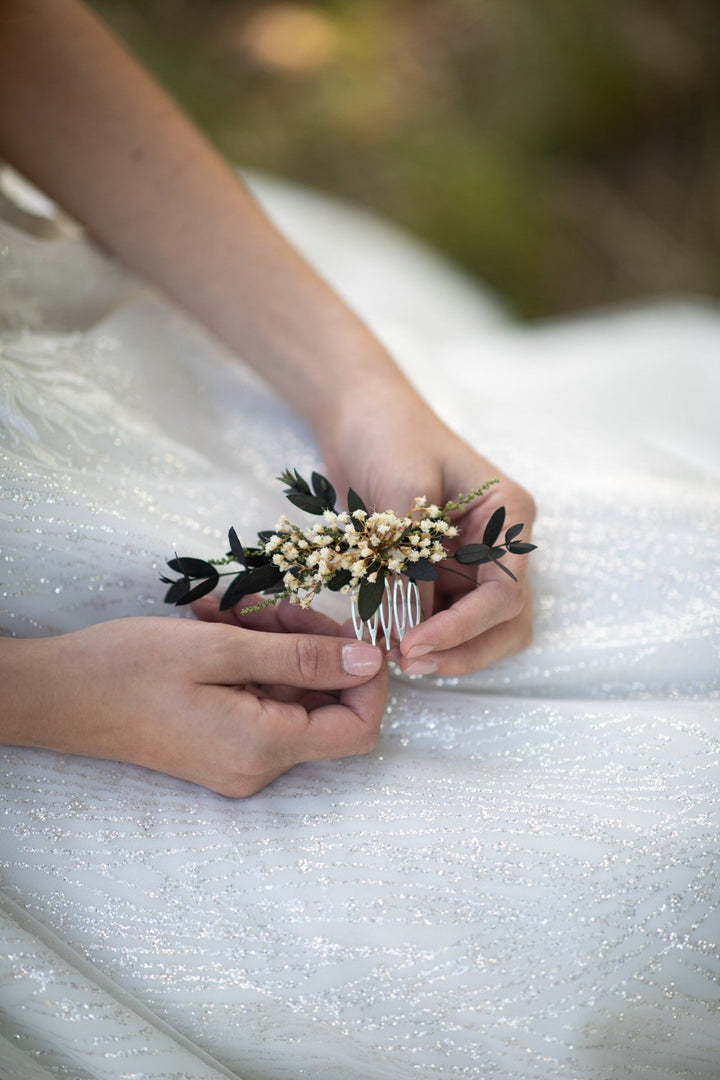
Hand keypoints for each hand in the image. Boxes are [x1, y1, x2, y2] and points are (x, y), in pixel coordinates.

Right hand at [4, 605, 386, 796]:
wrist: (55, 695)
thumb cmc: (130, 668)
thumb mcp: (224, 650)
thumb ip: (303, 658)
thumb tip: (372, 661)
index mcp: (265, 748)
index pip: (359, 727)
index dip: (367, 677)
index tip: (346, 627)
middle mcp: (258, 766)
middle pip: (324, 705)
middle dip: (311, 645)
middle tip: (272, 606)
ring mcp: (238, 759)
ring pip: (290, 695)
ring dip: (275, 644)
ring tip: (234, 612)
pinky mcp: (219, 745)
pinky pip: (259, 699)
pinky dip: (250, 659)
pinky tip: (217, 625)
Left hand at [319, 395, 535, 676]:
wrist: (358, 414)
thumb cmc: (389, 434)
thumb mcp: (402, 489)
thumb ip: (410, 557)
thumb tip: (408, 625)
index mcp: (509, 518)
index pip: (505, 594)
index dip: (464, 629)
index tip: (414, 645)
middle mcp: (500, 545)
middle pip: (507, 623)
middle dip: (463, 651)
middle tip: (408, 662)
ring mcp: (472, 561)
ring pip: (480, 629)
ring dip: (444, 650)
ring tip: (393, 655)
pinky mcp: (442, 571)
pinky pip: (441, 616)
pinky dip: (417, 633)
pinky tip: (381, 637)